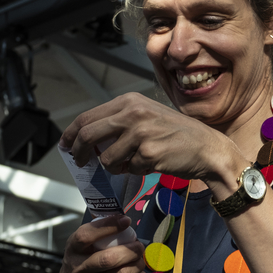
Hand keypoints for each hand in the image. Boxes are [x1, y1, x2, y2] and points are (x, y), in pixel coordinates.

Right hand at [53, 216, 146, 272]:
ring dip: (137, 265)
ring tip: (140, 260)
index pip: (86, 236)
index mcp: (73, 251)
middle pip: (109, 258)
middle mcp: (78, 269)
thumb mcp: (78, 251)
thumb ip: (95, 236)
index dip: (108, 226)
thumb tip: (122, 218)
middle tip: (139, 246)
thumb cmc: (79, 269)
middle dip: (131, 250)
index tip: (125, 221)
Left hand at [61, 93, 235, 180]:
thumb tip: (88, 138)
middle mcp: (133, 113)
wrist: (207, 147)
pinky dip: (135, 171)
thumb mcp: (147, 115)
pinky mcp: (148, 153)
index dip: (71, 133)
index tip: (65, 144)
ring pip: (106, 158)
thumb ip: (120, 121)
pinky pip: (127, 169)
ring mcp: (140, 133)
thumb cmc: (177, 133)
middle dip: (78, 152)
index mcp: (130, 101)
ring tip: (132, 162)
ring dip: (114, 166)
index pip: (88, 116)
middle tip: (80, 161)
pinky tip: (151, 163)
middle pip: (88, 135)